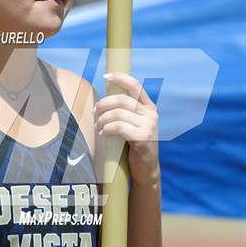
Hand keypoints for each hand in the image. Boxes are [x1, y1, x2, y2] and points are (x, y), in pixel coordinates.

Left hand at [94, 72, 159, 186]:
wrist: (145, 169)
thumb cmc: (134, 146)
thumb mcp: (133, 125)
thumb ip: (125, 112)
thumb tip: (102, 101)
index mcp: (149, 107)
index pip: (135, 86)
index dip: (120, 78)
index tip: (105, 77)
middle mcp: (151, 114)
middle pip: (121, 100)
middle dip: (103, 105)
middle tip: (94, 113)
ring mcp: (149, 126)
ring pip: (117, 114)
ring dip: (102, 120)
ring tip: (97, 127)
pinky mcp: (143, 138)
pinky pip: (119, 127)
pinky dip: (107, 129)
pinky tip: (103, 134)